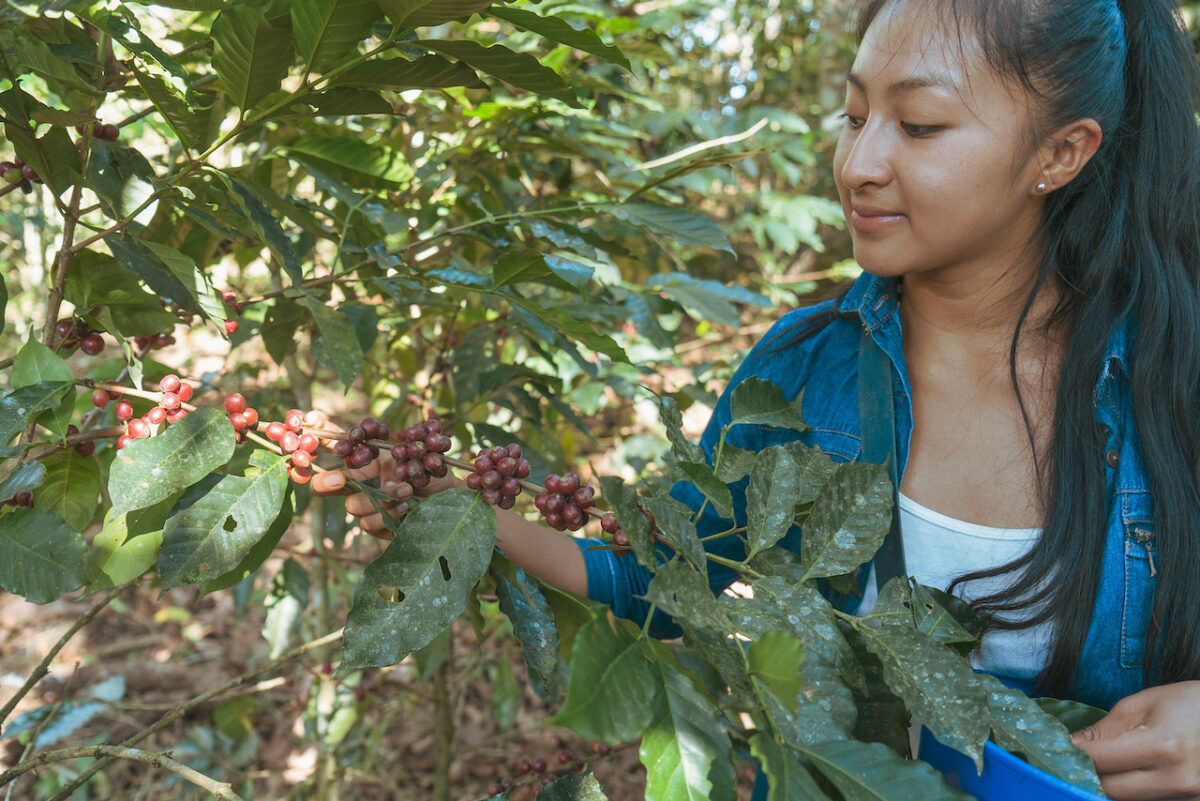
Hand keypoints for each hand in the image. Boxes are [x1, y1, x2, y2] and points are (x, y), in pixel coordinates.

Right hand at [310, 435, 461, 538]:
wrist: (448, 493)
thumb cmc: (427, 466)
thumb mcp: (407, 447)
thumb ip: (386, 439)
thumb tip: (369, 424)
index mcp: (361, 461)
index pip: (330, 448)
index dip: (314, 438)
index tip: (309, 425)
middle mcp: (358, 484)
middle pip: (323, 485)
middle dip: (327, 481)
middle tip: (341, 478)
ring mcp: (365, 507)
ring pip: (352, 507)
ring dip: (381, 497)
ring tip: (406, 489)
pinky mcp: (377, 527)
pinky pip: (369, 523)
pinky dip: (389, 512)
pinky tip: (406, 506)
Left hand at [1071, 680, 1199, 799]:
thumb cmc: (1186, 704)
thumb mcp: (1140, 704)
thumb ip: (1104, 730)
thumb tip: (1071, 746)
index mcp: (1163, 745)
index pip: (1099, 761)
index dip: (1072, 755)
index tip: (1056, 747)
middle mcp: (1178, 779)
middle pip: (1110, 790)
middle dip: (1087, 774)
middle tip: (1073, 759)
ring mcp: (1189, 798)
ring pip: (1127, 800)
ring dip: (1109, 784)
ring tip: (1104, 765)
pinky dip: (1131, 790)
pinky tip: (1126, 774)